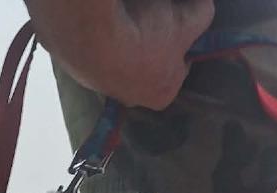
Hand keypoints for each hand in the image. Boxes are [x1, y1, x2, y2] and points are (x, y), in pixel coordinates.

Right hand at [27, 0, 213, 109]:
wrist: (93, 34)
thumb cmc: (146, 34)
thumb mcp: (188, 20)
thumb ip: (202, 16)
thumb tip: (203, 8)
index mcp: (162, 95)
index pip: (180, 67)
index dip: (181, 42)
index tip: (177, 23)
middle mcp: (130, 100)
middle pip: (146, 66)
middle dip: (149, 44)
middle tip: (148, 17)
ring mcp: (98, 87)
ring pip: (116, 60)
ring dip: (120, 42)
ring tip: (123, 18)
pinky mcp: (72, 68)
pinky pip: (91, 50)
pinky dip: (96, 37)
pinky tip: (101, 21)